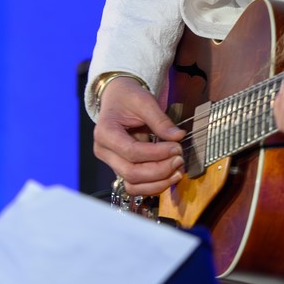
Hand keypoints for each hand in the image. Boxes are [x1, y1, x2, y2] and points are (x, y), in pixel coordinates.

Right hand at [92, 76, 186, 198]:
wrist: (117, 98)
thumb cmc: (127, 98)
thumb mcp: (144, 101)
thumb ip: (160, 120)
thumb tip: (178, 136)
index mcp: (105, 132)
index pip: (131, 151)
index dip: (156, 154)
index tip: (176, 147)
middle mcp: (104, 151)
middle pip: (131, 173)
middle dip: (160, 170)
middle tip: (179, 159)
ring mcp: (111, 162)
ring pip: (133, 186)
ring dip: (158, 183)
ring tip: (177, 171)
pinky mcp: (121, 169)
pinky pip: (136, 186)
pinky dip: (154, 185)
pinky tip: (169, 175)